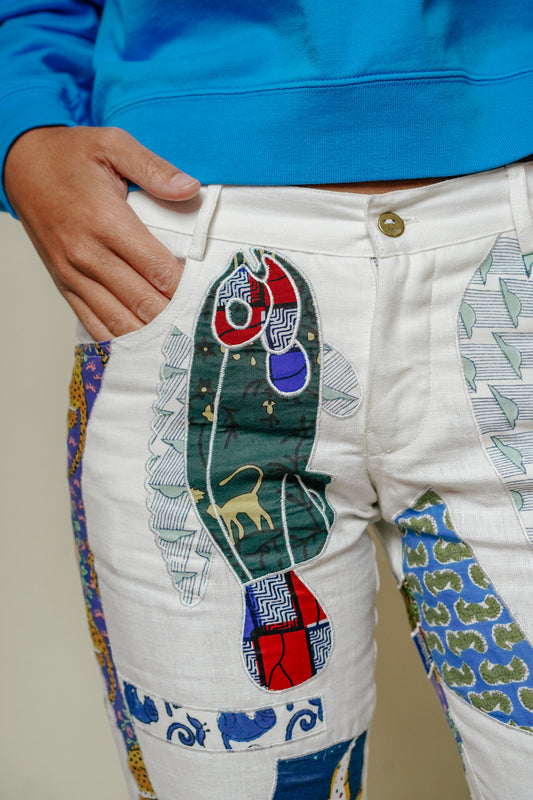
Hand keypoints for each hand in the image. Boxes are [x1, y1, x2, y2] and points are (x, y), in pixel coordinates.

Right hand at [4, 125, 200, 339]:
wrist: (21, 166)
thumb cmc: (70, 156)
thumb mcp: (113, 144)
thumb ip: (154, 169)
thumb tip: (190, 188)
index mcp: (105, 220)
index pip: (157, 268)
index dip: (186, 288)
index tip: (209, 296)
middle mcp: (87, 253)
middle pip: (142, 301)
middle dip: (175, 317)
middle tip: (202, 325)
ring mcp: (73, 273)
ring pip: (119, 320)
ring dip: (150, 334)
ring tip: (180, 341)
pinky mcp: (65, 284)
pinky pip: (93, 323)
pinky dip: (119, 338)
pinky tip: (143, 344)